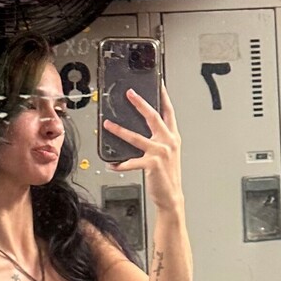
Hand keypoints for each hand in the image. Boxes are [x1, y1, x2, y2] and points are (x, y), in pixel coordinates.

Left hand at [102, 83, 183, 211]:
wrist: (171, 197)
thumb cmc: (167, 175)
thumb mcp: (167, 152)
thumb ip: (158, 138)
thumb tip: (140, 127)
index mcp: (172, 136)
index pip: (169, 111)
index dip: (164, 96)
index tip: (159, 83)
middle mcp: (168, 142)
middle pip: (153, 117)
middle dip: (140, 103)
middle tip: (129, 93)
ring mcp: (160, 152)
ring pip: (136, 137)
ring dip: (119, 130)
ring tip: (107, 124)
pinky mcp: (152, 164)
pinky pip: (131, 161)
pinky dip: (120, 163)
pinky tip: (112, 164)